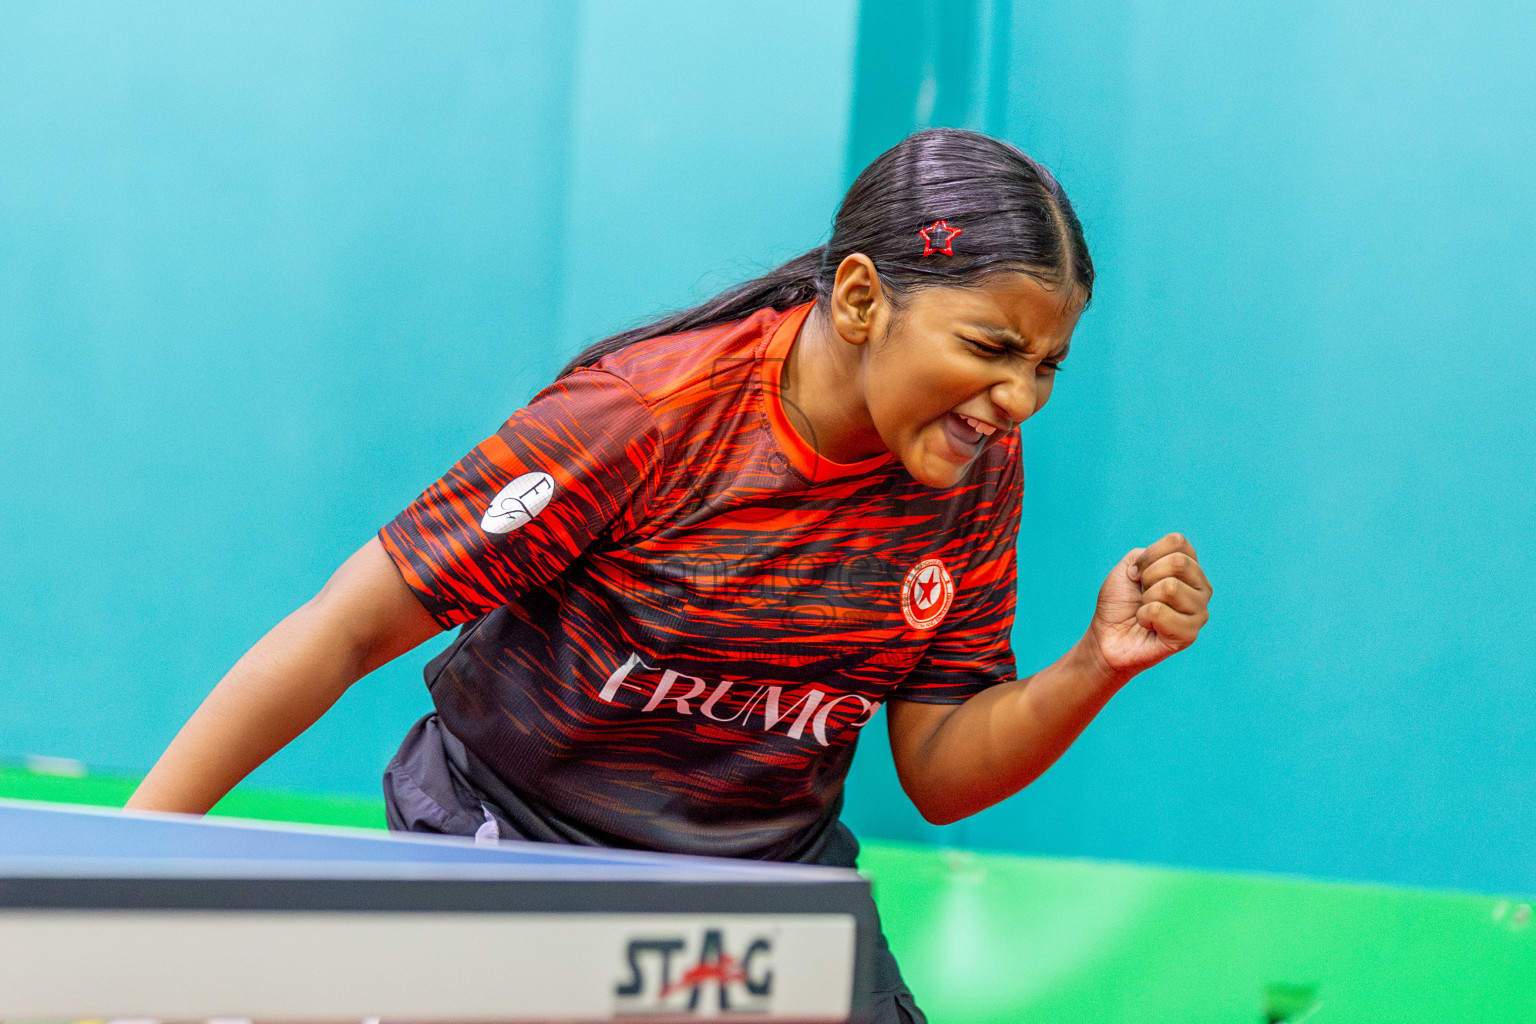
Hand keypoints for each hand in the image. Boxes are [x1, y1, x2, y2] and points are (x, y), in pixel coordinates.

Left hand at [1084, 533, 1211, 682]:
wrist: (1107, 636)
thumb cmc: (1119, 602)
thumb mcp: (1129, 567)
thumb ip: (1149, 554)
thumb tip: (1166, 570)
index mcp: (1190, 569)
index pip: (1178, 542)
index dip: (1149, 555)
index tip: (1136, 573)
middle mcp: (1201, 589)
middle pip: (1178, 563)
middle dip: (1148, 577)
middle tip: (1142, 595)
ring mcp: (1199, 613)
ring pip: (1170, 587)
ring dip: (1146, 600)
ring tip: (1146, 612)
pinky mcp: (1189, 635)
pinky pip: (1160, 612)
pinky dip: (1144, 617)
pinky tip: (1148, 627)